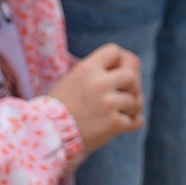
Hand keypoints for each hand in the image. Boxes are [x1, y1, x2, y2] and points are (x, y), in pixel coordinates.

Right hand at [49, 44, 142, 160]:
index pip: (115, 51)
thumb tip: (123, 67)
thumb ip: (95, 71)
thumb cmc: (59, 105)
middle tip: (125, 93)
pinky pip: (136, 121)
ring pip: (136, 100)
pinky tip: (126, 122)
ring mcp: (108, 104)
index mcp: (87, 68)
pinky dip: (133, 122)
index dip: (120, 60)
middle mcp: (99, 83)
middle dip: (131, 85)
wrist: (49, 132)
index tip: (116, 71)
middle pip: (132, 75)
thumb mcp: (73, 78)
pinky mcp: (113, 124)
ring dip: (131, 107)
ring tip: (122, 111)